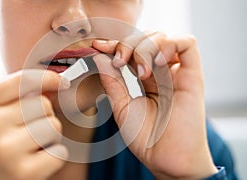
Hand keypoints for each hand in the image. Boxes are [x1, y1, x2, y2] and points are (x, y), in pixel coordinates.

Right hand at [0, 70, 69, 178]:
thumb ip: (14, 97)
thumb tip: (58, 82)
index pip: (23, 80)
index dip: (48, 78)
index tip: (62, 82)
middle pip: (43, 104)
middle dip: (43, 116)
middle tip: (27, 133)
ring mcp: (5, 150)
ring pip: (54, 125)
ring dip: (50, 137)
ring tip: (31, 148)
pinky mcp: (24, 173)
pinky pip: (60, 151)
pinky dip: (54, 157)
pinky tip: (36, 164)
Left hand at [92, 32, 217, 178]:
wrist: (166, 159)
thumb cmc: (145, 137)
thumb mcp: (121, 106)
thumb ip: (112, 80)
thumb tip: (99, 56)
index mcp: (148, 78)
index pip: (132, 49)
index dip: (115, 44)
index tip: (98, 46)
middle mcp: (163, 72)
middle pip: (147, 38)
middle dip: (129, 44)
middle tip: (119, 61)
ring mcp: (178, 72)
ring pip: (164, 37)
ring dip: (146, 47)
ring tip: (140, 72)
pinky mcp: (193, 75)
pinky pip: (187, 43)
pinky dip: (168, 45)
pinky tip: (156, 64)